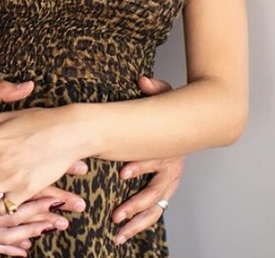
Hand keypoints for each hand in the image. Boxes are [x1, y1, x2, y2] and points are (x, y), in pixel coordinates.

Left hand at [112, 76, 184, 244]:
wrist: (196, 123)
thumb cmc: (174, 109)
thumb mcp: (167, 94)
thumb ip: (155, 88)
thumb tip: (144, 81)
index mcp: (170, 148)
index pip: (155, 159)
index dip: (140, 166)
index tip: (122, 172)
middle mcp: (171, 169)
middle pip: (155, 191)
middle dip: (136, 203)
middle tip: (117, 213)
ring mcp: (169, 181)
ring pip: (155, 207)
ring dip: (136, 220)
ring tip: (118, 231)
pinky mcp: (166, 188)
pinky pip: (154, 210)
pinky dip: (141, 221)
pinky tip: (125, 232)